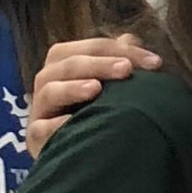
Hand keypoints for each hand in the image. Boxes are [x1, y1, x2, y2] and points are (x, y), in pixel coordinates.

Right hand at [27, 34, 157, 158]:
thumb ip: (119, 61)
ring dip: (72, 88)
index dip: (121, 50)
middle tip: (126, 69)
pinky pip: (42, 128)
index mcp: (65, 65)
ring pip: (50, 91)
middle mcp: (48, 83)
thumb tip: (130, 37)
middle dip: (98, 64)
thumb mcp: (110, 86)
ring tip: (96, 88)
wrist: (77, 154)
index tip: (156, 63)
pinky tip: (72, 123)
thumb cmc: (95, 112)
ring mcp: (40, 110)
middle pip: (67, 65)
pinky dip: (55, 125)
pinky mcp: (35, 137)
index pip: (90, 48)